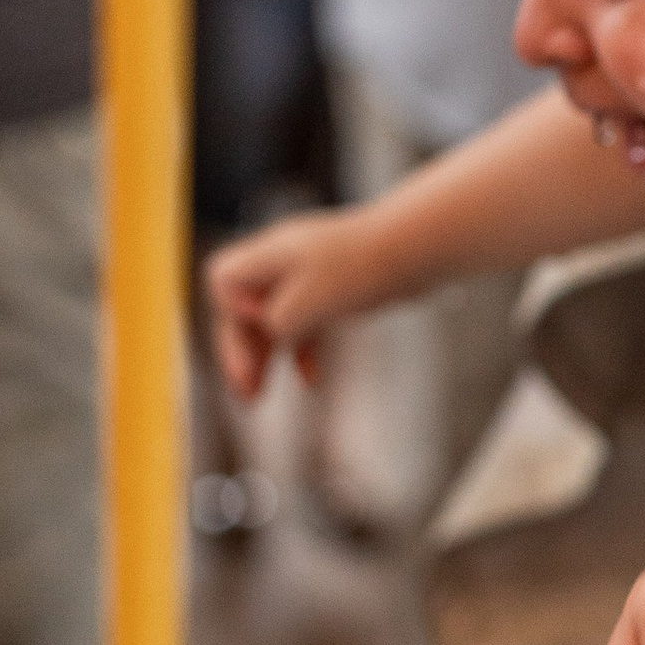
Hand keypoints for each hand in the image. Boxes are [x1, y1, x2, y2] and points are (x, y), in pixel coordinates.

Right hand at [205, 208, 377, 399]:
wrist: (421, 246)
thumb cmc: (366, 268)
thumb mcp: (310, 303)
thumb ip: (277, 323)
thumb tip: (271, 336)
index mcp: (271, 255)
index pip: (223, 279)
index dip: (233, 311)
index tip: (263, 327)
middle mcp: (285, 261)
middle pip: (244, 306)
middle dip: (241, 349)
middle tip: (246, 395)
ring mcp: (310, 274)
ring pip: (273, 318)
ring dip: (265, 356)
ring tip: (257, 398)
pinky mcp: (336, 289)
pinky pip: (305, 322)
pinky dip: (302, 350)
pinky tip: (310, 379)